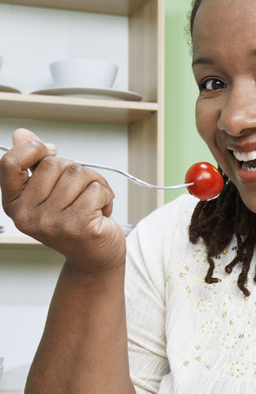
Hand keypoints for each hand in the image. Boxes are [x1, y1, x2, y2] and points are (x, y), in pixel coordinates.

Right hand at [0, 128, 125, 272]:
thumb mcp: (51, 193)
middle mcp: (29, 216)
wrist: (95, 259)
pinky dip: (106, 196)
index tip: (50, 150)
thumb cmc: (76, 224)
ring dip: (95, 183)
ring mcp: (52, 223)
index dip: (33, 148)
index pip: (10, 163)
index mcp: (16, 204)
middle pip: (55, 164)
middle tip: (83, 191)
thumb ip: (36, 165)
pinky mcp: (78, 227)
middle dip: (77, 171)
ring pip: (78, 174)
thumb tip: (21, 134)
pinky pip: (96, 189)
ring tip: (94, 202)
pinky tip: (102, 212)